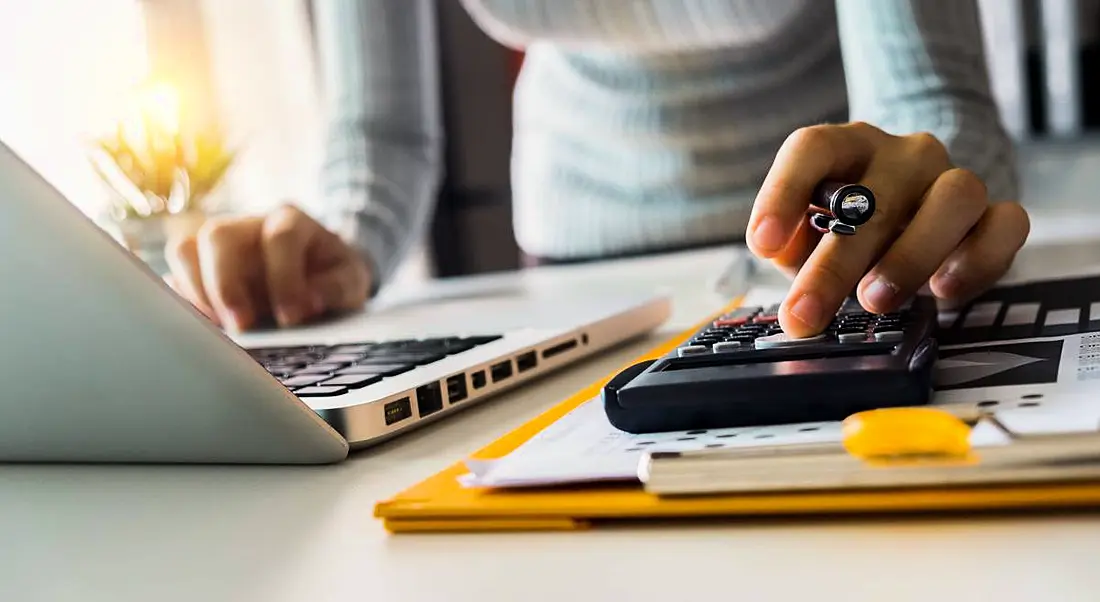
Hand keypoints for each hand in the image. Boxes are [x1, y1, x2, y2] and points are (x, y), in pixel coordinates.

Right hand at [165, 205, 371, 330]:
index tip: (294, 316)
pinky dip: (184, 304)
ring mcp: (219, 245)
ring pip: (185, 250)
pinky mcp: (199, 269)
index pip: (280, 236)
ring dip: (198, 294)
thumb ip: (337, 288)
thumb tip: (309, 301)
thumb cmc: (333, 277)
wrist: (319, 274)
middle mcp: (248, 225)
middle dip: (226, 285)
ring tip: (221, 329)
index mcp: (291, 220)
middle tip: (243, 326)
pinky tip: (206, 329)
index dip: (285, 277)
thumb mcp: (351, 281)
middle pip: (218, 235)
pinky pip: (174, 279)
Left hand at [746, 122, 1029, 336]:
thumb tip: (786, 267)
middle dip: (833, 265)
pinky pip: (1006, 224)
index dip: (782, 193)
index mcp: (847, 147)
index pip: (813, 148)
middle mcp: (904, 155)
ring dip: (909, 256)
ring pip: (953, 198)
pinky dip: (977, 259)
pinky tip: (944, 292)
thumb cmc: (851, 232)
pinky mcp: (994, 213)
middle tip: (805, 315)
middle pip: (873, 197)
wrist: (917, 217)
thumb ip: (794, 248)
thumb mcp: (809, 238)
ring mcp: (953, 179)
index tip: (762, 245)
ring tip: (874, 301)